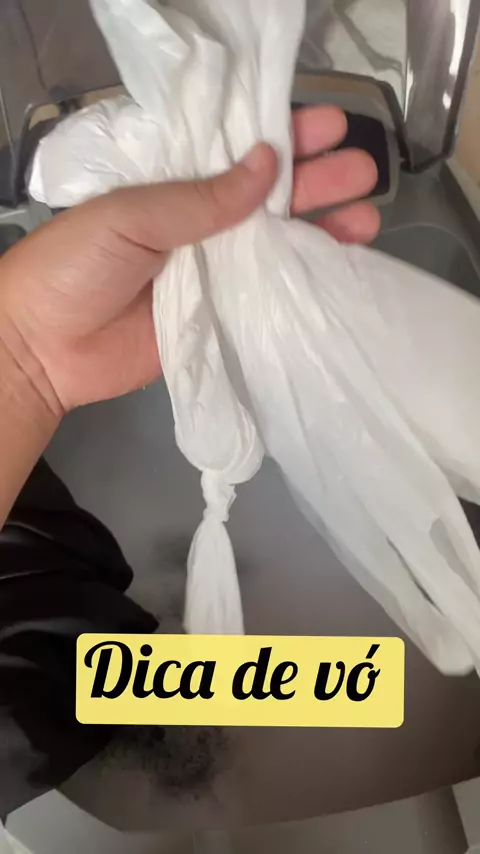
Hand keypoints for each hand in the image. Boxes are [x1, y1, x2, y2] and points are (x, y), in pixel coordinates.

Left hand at [0, 106, 378, 416]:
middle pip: (267, 198)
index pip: (235, 153)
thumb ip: (199, 198)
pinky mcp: (219, 317)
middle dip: (316, 181)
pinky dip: (303, 282)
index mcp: (172, 186)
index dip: (282, 137)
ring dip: (321, 229)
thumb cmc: (74, 265)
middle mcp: (199, 225)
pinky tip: (340, 267)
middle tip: (362, 171)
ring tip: (367, 217)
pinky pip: (267, 295)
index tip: (327, 127)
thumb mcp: (130, 215)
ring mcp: (212, 273)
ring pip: (276, 245)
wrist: (44, 348)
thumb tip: (267, 165)